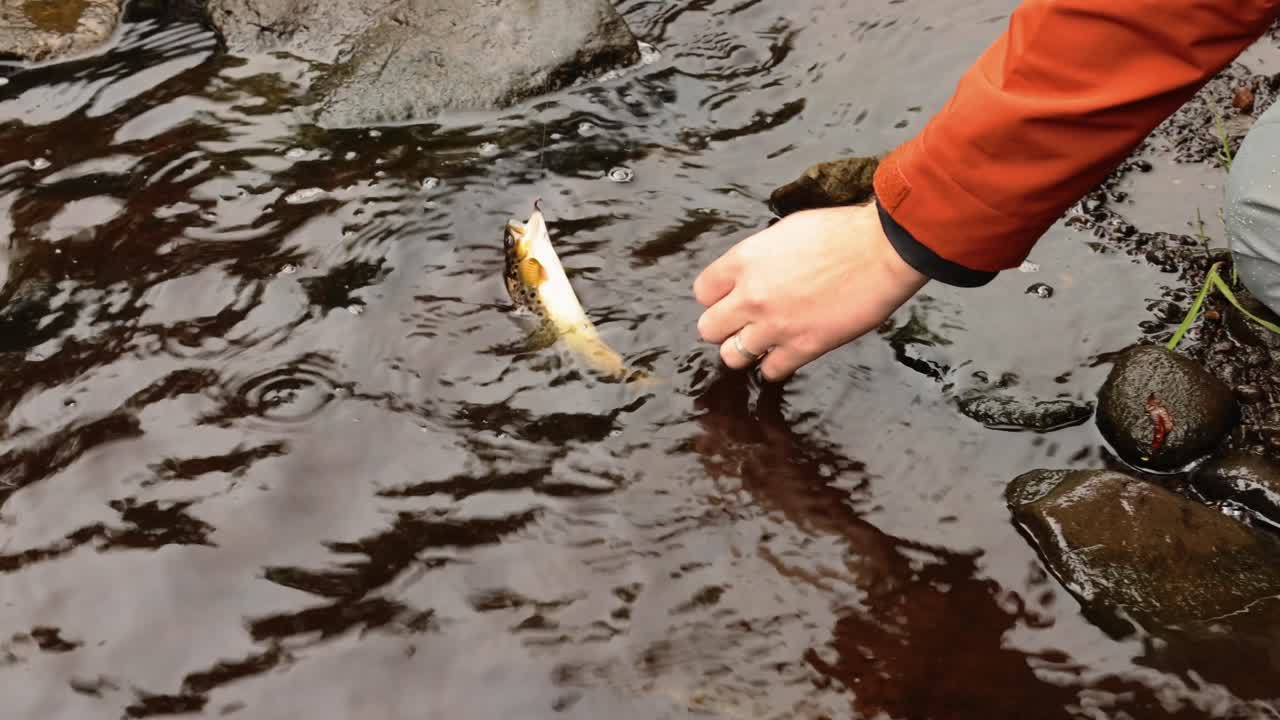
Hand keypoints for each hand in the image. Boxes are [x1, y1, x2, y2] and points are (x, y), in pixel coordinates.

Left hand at [693, 201, 927, 380]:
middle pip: (708, 329)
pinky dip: (776, 365)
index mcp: (744, 260)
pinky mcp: (802, 347)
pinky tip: (787, 352)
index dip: (716, 297)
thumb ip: (760, 257)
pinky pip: (770, 372)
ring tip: (764, 341)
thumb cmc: (842, 232)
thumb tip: (751, 272)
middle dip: (725, 326)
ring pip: (731, 356)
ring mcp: (775, 325)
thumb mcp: (786, 231)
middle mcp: (751, 296)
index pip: (702, 292)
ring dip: (745, 350)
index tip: (730, 298)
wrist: (883, 250)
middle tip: (744, 322)